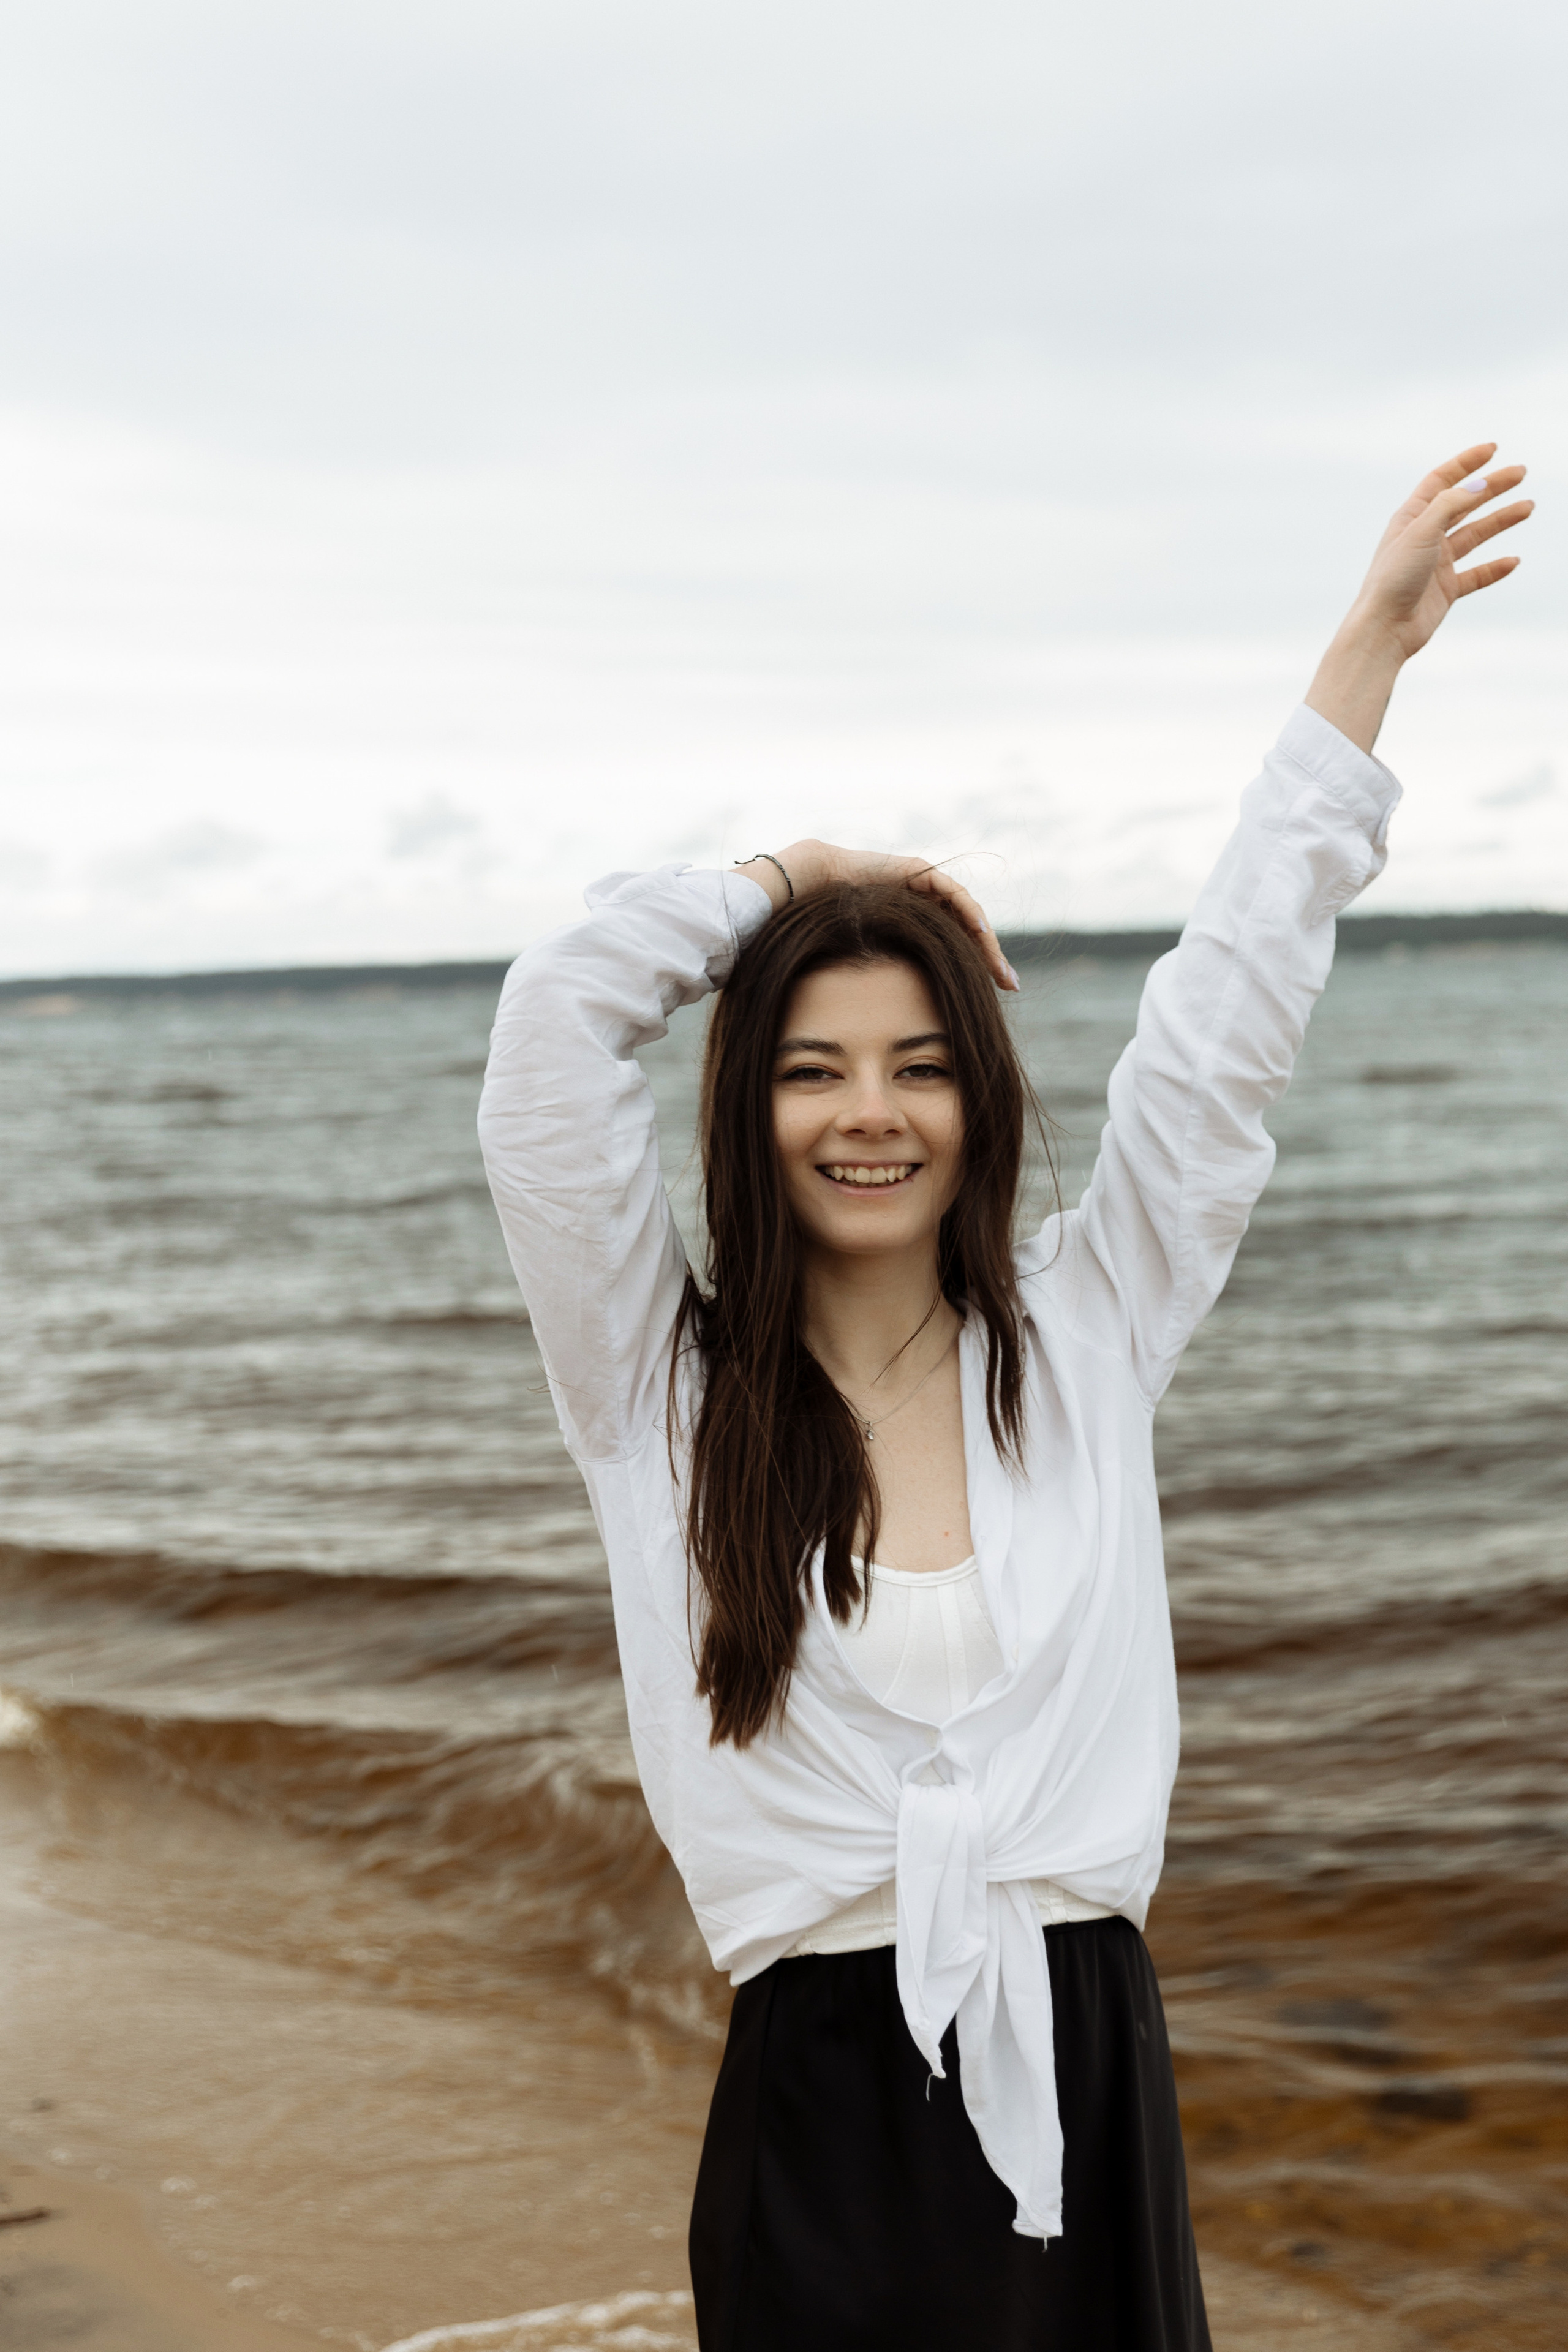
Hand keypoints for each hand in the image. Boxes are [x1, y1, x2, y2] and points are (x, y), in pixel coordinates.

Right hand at [734, 842, 1018, 990]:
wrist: (810, 885)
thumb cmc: (828, 926)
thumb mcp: (866, 961)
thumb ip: (884, 981)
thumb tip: (893, 1026)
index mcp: (917, 929)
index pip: (957, 950)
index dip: (977, 971)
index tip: (996, 997)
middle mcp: (925, 907)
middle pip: (968, 934)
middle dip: (990, 960)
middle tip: (1009, 986)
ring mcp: (924, 886)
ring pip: (966, 914)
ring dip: (985, 940)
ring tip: (998, 967)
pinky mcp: (919, 871)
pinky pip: (952, 892)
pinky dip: (967, 911)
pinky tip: (978, 932)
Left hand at [1307, 442, 1533, 751]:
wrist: (1384, 629)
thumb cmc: (1393, 579)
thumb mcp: (1421, 532)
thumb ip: (1450, 505)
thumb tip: (1479, 486)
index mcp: (1411, 518)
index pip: (1441, 481)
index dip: (1466, 463)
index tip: (1493, 449)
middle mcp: (1424, 538)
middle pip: (1464, 504)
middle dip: (1492, 487)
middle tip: (1521, 472)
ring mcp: (1436, 564)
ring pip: (1475, 535)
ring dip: (1501, 521)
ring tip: (1528, 507)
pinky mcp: (1445, 590)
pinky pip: (1476, 575)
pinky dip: (1494, 568)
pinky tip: (1513, 561)